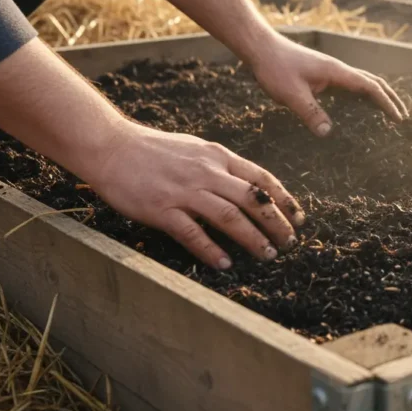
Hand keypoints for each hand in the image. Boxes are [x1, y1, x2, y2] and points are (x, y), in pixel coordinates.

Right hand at [85, 121, 304, 269]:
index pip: (262, 178)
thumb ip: (221, 166)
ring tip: (268, 255)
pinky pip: (192, 233)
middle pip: (253, 199)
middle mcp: (206, 172)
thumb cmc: (154, 150)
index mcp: (218, 156)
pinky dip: (211, 250)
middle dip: (277, 223)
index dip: (285, 199)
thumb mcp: (196, 150)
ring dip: (253, 238)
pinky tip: (225, 263)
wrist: (111, 146)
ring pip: (229, 216)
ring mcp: (184, 190)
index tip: (299, 218)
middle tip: (290, 243)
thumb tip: (248, 185)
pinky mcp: (162, 208)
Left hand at [249, 33, 408, 135]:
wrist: (261, 47)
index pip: (370, 87)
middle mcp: (338, 70)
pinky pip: (347, 87)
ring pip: (361, 83)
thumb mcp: (291, 94)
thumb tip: (329, 133)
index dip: (386, 103)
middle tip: (402, 116)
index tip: (398, 118)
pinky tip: (358, 109)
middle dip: (389, 98)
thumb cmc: (275, 67)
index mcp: (337, 72)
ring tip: (387, 113)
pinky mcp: (322, 75)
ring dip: (377, 97)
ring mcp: (330, 72)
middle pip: (372, 82)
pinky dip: (360, 97)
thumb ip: (311, 113)